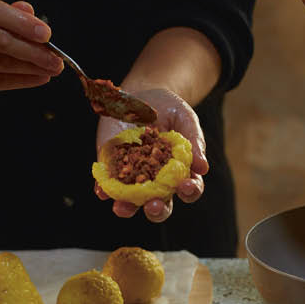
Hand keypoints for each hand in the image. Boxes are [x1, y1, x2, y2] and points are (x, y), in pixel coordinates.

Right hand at [0, 0, 62, 113]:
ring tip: (53, 68)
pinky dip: (23, 80)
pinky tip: (40, 78)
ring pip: (2, 62)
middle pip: (0, 39)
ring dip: (32, 67)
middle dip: (33, 50)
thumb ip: (12, 16)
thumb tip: (29, 9)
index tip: (47, 34)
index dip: (23, 22)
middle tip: (57, 58)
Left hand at [93, 87, 208, 222]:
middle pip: (161, 204)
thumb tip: (203, 168)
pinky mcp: (112, 168)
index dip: (190, 191)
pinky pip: (107, 185)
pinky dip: (103, 190)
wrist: (142, 93)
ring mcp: (134, 176)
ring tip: (122, 208)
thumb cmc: (169, 109)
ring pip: (132, 201)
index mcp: (180, 172)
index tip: (187, 186)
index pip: (189, 188)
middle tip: (154, 206)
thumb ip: (194, 141)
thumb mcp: (185, 119)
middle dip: (158, 209)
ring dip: (127, 208)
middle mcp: (157, 181)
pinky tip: (101, 191)